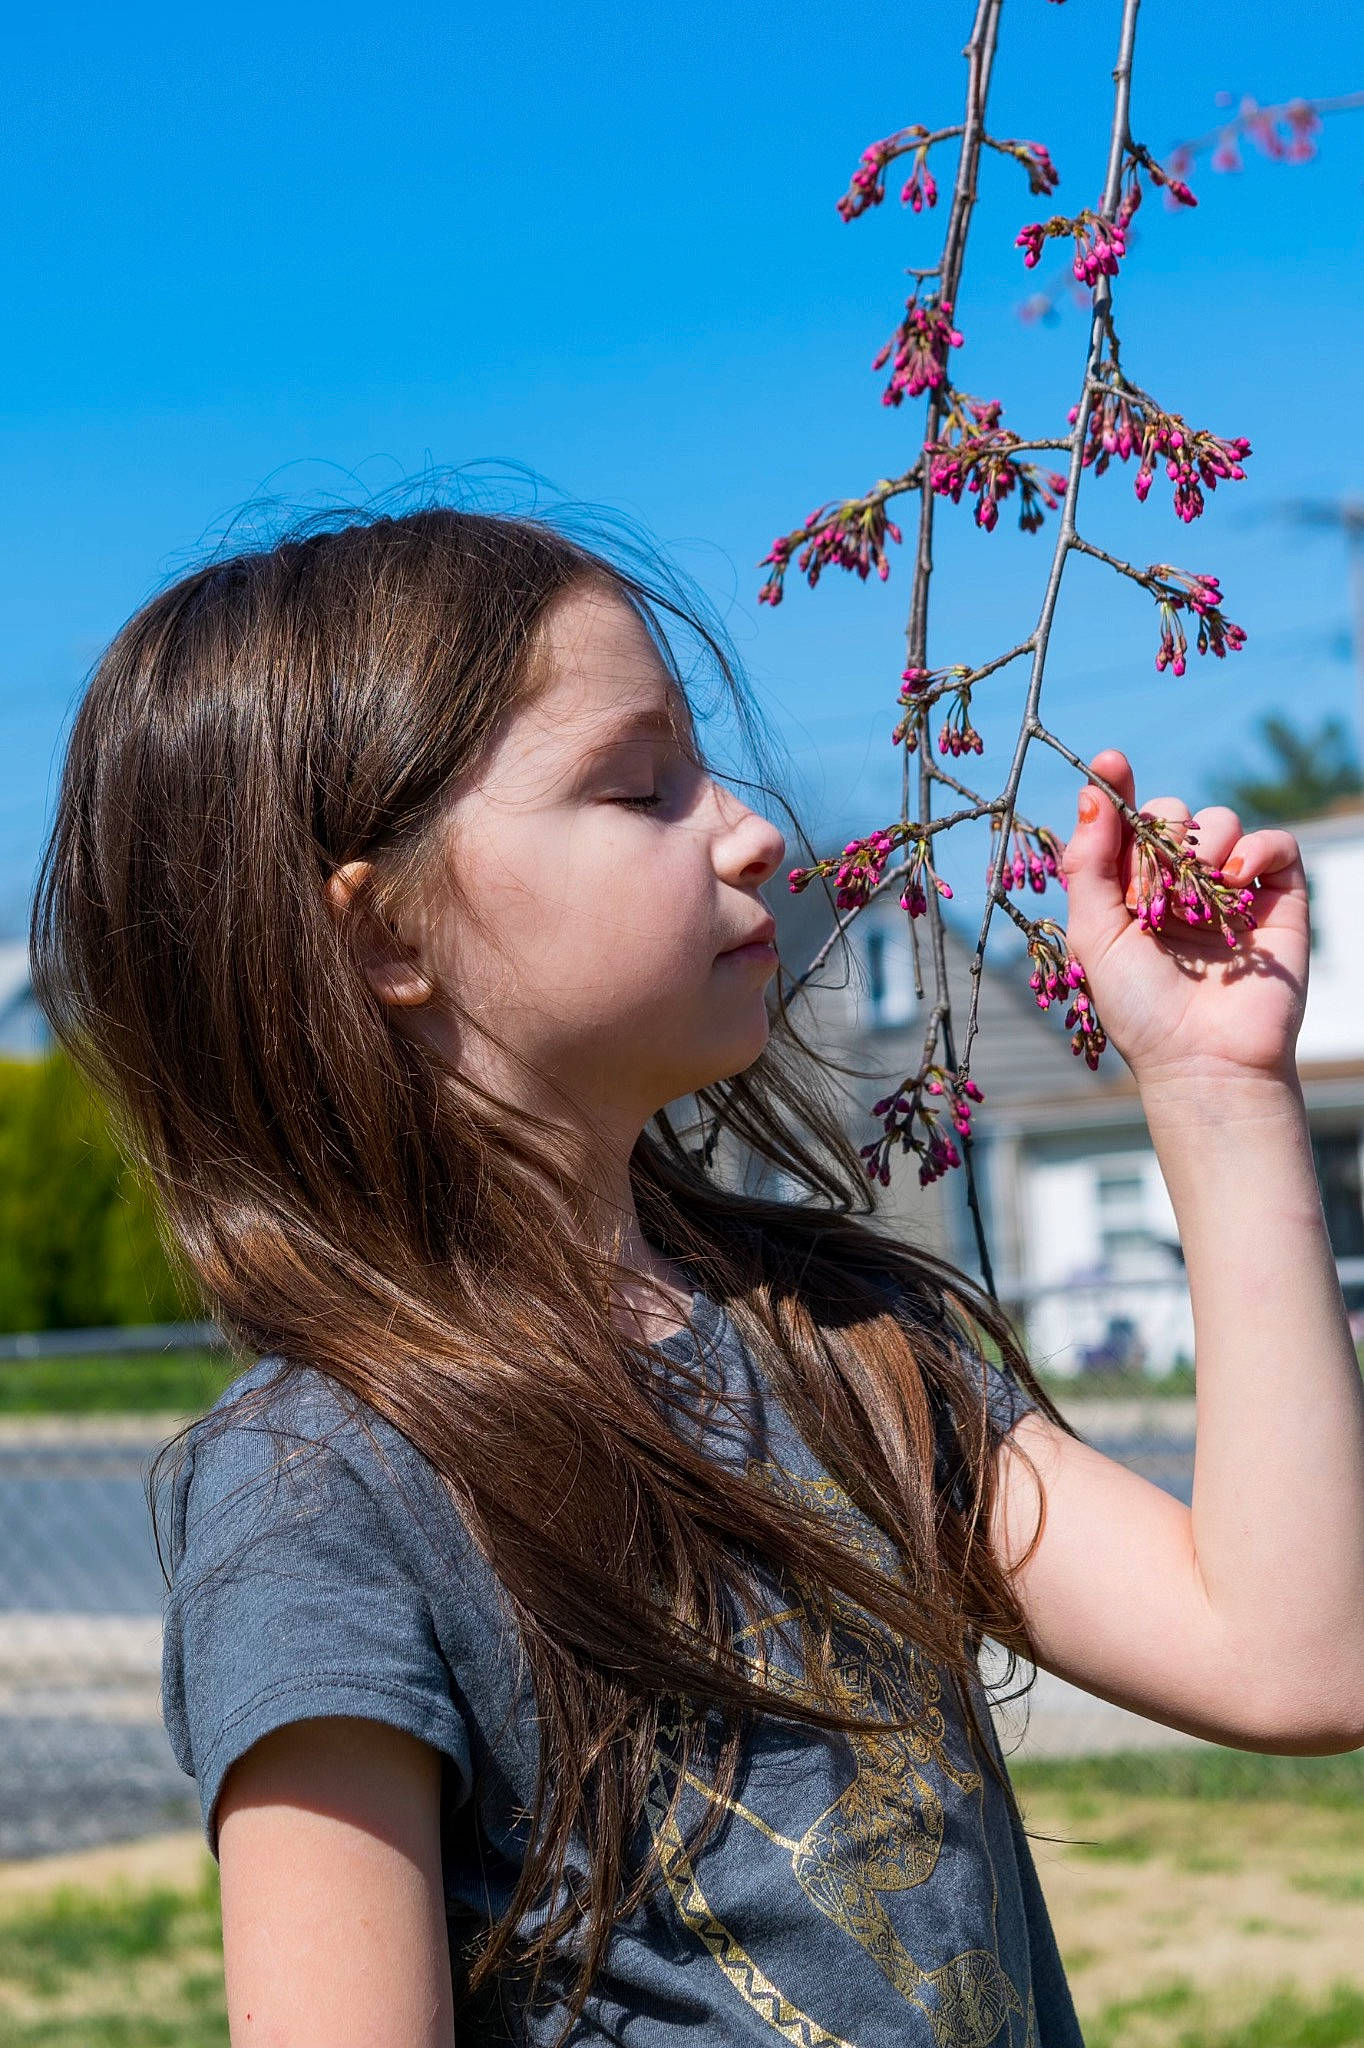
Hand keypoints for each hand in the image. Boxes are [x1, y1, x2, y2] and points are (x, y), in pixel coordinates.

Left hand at [1060, 748, 1309, 1090]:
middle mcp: (1179, 883)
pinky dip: (1255, 849)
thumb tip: (1090, 792)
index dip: (1117, 789)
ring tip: (1196, 900)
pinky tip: (1233, 881)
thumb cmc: (1139, 1008)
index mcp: (1130, 889)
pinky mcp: (1277, 899)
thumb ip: (1087, 863)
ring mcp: (1228, 889)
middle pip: (1171, 813)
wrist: (1203, 1058)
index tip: (1111, 762)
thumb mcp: (1093, 933)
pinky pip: (1273, 842)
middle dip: (1160, 838)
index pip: (1124, 823)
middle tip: (1154, 893)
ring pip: (1219, 820)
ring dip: (1204, 847)